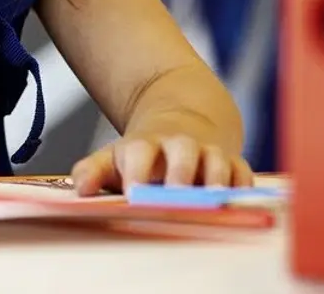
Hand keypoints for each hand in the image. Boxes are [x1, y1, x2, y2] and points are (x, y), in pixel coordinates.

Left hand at [70, 134, 253, 195]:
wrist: (185, 120)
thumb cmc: (144, 154)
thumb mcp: (114, 158)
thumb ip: (93, 171)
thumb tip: (80, 188)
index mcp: (145, 145)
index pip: (139, 153)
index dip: (137, 172)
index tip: (133, 193)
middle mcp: (180, 146)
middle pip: (182, 153)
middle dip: (180, 174)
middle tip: (176, 197)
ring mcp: (209, 153)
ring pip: (216, 162)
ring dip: (215, 181)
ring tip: (212, 201)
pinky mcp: (233, 164)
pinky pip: (242, 175)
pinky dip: (242, 188)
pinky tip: (239, 204)